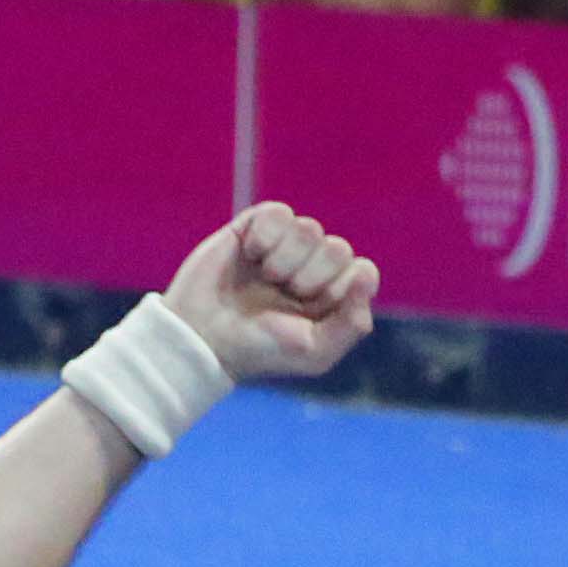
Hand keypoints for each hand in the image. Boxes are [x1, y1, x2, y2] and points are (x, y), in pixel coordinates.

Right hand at [162, 203, 379, 382]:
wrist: (203, 335)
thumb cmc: (259, 350)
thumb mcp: (315, 354)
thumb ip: (352, 324)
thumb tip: (365, 276)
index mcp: (331, 297)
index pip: (362, 272)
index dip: (339, 288)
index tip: (312, 309)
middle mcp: (312, 269)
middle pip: (339, 249)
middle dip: (310, 277)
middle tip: (283, 295)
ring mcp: (284, 246)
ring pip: (310, 228)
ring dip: (284, 259)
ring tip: (263, 278)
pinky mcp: (256, 227)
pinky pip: (280, 213)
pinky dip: (265, 237)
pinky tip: (249, 255)